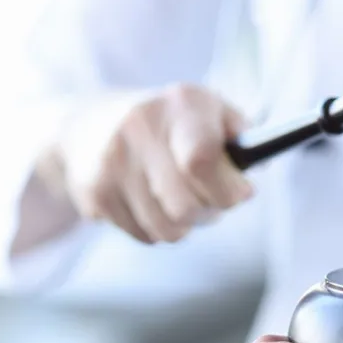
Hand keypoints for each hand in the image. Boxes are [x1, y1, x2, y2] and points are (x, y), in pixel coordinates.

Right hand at [39, 84, 252, 243]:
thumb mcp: (210, 109)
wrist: (88, 122)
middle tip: (212, 198)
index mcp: (180, 105)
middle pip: (186, 206)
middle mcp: (140, 129)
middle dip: (210, 210)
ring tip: (181, 198)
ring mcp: (111, 163)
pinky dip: (158, 228)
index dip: (228, 188)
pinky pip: (145, 236)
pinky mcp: (93, 193)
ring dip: (185, 224)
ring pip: (167, 229)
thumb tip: (254, 171)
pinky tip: (152, 201)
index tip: (241, 192)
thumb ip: (242, 135)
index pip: (201, 159)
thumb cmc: (171, 121)